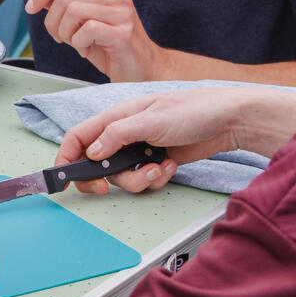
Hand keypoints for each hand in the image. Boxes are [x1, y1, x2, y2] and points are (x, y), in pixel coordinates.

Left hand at [25, 0, 165, 81]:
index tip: (31, 8)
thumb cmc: (110, 48)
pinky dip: (79, 44)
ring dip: (65, 33)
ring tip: (76, 44)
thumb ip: (60, 4)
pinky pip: (87, 30)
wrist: (142, 71)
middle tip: (60, 37)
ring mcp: (122, 12)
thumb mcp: (80, 23)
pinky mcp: (124, 32)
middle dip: (52, 21)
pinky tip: (87, 51)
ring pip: (73, 10)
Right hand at [54, 88, 295, 194]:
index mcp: (116, 117)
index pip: (79, 137)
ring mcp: (140, 148)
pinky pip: (144, 179)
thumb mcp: (149, 120)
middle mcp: (124, 133)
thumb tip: (91, 151)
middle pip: (97, 164)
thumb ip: (116, 135)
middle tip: (108, 187)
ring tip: (158, 168)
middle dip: (105, 178)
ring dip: (139, 179)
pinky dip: (156, 178)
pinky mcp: (156, 161)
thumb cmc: (193, 109)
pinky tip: (170, 165)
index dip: (67, 157)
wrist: (229, 121)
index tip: (66, 177)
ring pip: (123, 176)